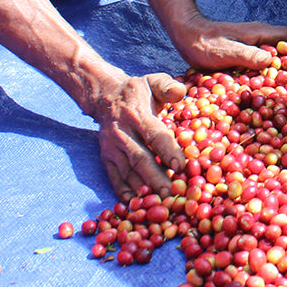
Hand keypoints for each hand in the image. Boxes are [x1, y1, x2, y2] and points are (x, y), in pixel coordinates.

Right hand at [93, 72, 187, 199]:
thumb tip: (180, 92)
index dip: (167, 150)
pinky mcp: (105, 158)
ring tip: (158, 203)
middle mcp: (122, 133)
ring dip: (142, 188)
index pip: (154, 134)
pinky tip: (134, 204)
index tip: (180, 166)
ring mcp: (112, 147)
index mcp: (137, 114)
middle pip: (140, 158)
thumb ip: (168, 86)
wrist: (106, 97)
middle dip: (156, 177)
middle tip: (172, 194)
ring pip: (127, 171)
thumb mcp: (153, 81)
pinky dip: (123, 193)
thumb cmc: (139, 92)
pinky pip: (113, 177)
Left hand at [171, 10, 286, 70]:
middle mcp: (264, 41)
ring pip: (285, 58)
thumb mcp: (223, 51)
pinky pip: (273, 66)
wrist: (186, 37)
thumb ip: (245, 54)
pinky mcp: (250, 59)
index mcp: (262, 35)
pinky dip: (284, 73)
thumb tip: (271, 60)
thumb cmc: (203, 43)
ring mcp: (257, 49)